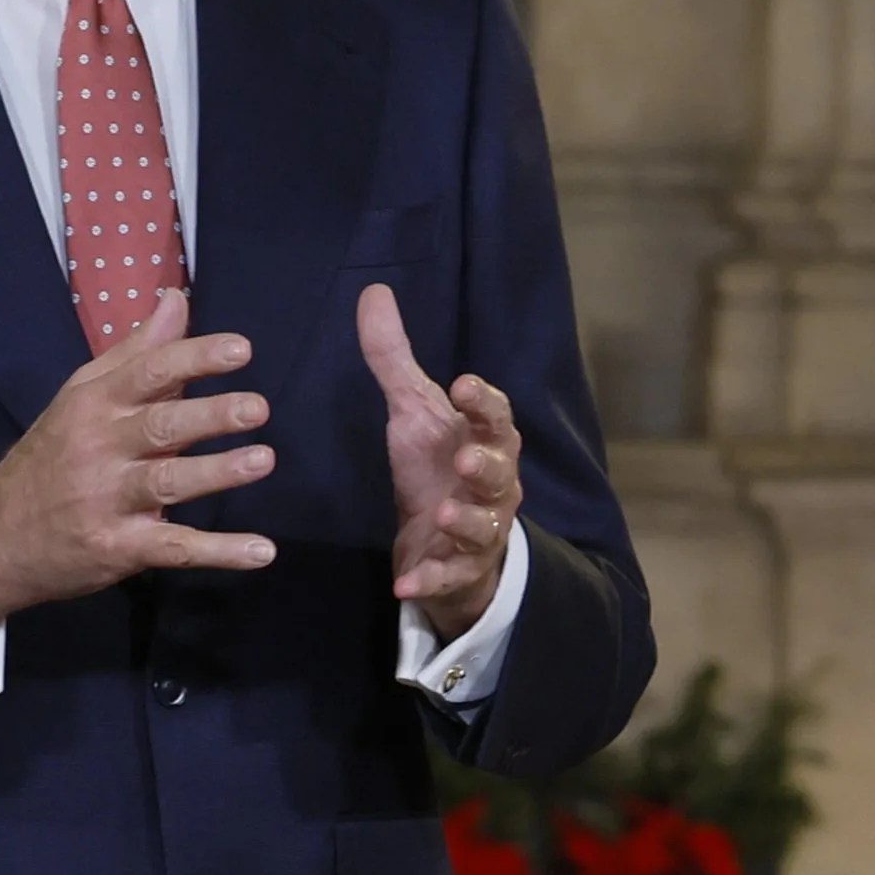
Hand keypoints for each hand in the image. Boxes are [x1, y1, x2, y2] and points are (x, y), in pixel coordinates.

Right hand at [0, 293, 272, 633]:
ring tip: (263, 460)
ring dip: (217, 473)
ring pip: (167, 483)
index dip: (195, 359)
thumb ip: (135, 351)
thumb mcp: (80, 396)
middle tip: (258, 407)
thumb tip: (177, 299)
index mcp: (95, 405)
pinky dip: (219, 552)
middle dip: (210, 416)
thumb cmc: (51, 457)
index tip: (242, 349)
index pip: (148, 373)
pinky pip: (174, 548)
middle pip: (160, 427)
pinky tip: (261, 552)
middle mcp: (100, 449)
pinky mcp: (118, 549)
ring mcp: (108, 502)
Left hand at [365, 284, 524, 629]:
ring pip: (485, 525)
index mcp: (486, 439)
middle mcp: (494, 484)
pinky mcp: (459, 569)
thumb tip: (373, 291)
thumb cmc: (435, 463)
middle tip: (466, 458)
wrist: (443, 538)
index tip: (462, 384)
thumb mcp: (412, 412)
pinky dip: (431, 578)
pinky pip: (450, 575)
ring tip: (445, 513)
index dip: (483, 401)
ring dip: (467, 519)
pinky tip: (406, 583)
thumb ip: (394, 359)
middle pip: (501, 472)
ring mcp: (481, 529)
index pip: (496, 415)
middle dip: (486, 465)